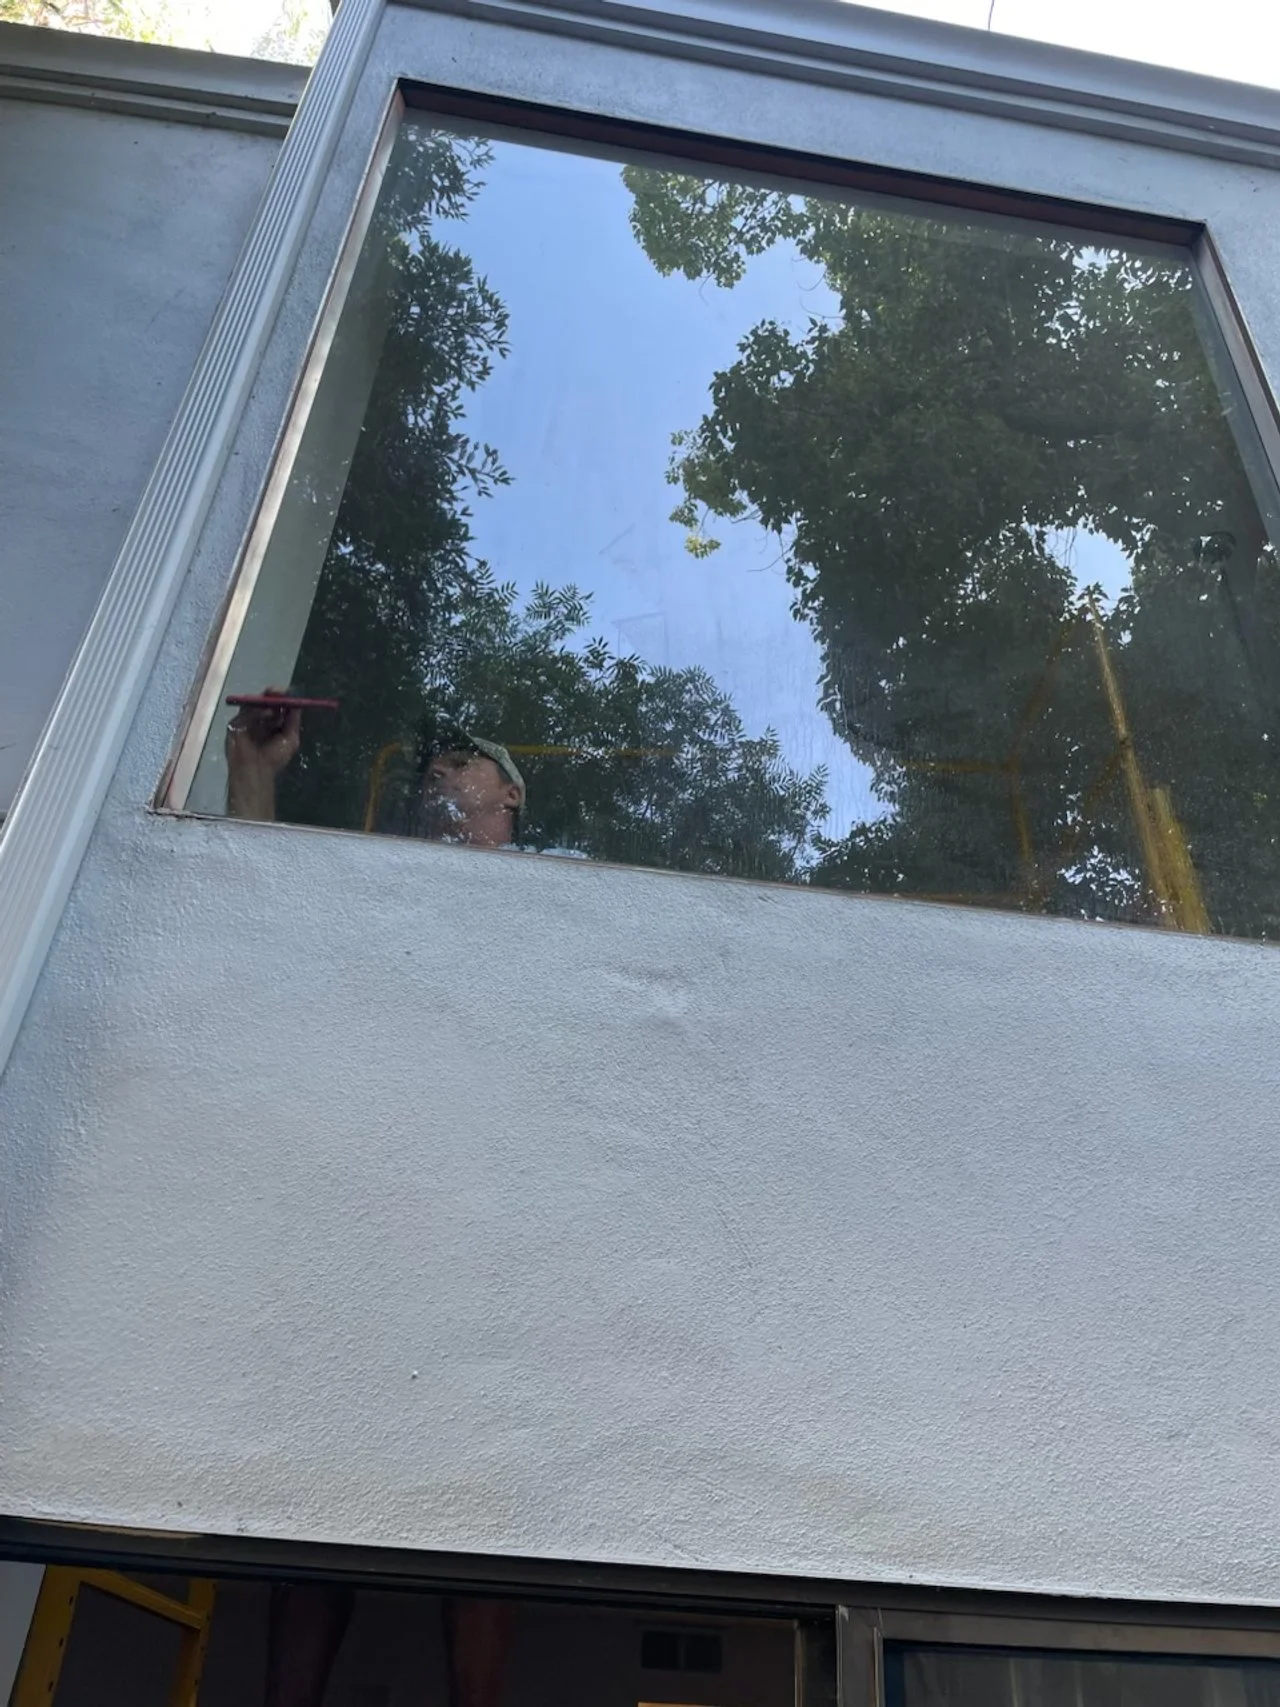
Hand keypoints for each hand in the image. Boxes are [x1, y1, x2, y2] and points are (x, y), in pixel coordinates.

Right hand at [225, 688, 301, 820]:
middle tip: (277, 691)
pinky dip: (256, 711)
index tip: (287, 692)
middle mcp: (258, 720)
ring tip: (274, 704)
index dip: (282, 698)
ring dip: (264, 702)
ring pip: (253, 705)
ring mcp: (245, 722)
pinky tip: (266, 713)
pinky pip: (244, 714)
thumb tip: (298, 703)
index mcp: (271, 723)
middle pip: (263, 701)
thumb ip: (294, 721)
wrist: (256, 771)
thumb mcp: (291, 738)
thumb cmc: (274, 758)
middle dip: (272, 695)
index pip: (276, 705)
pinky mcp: (234, 725)